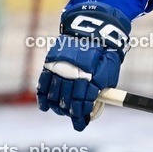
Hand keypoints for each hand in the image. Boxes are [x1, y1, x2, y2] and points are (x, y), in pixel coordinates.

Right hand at [37, 2, 130, 130]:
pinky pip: (44, 83)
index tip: (81, 123)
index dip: (81, 115)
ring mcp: (60, 67)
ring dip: (57, 107)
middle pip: (67, 101)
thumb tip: (92, 108)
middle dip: (70, 112)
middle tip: (73, 116)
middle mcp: (73, 73)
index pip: (82, 103)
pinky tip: (45, 106)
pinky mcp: (51, 62)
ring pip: (54, 94)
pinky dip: (43, 96)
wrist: (92, 28)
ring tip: (61, 111)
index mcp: (90, 77)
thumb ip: (101, 91)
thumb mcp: (109, 73)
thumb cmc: (104, 54)